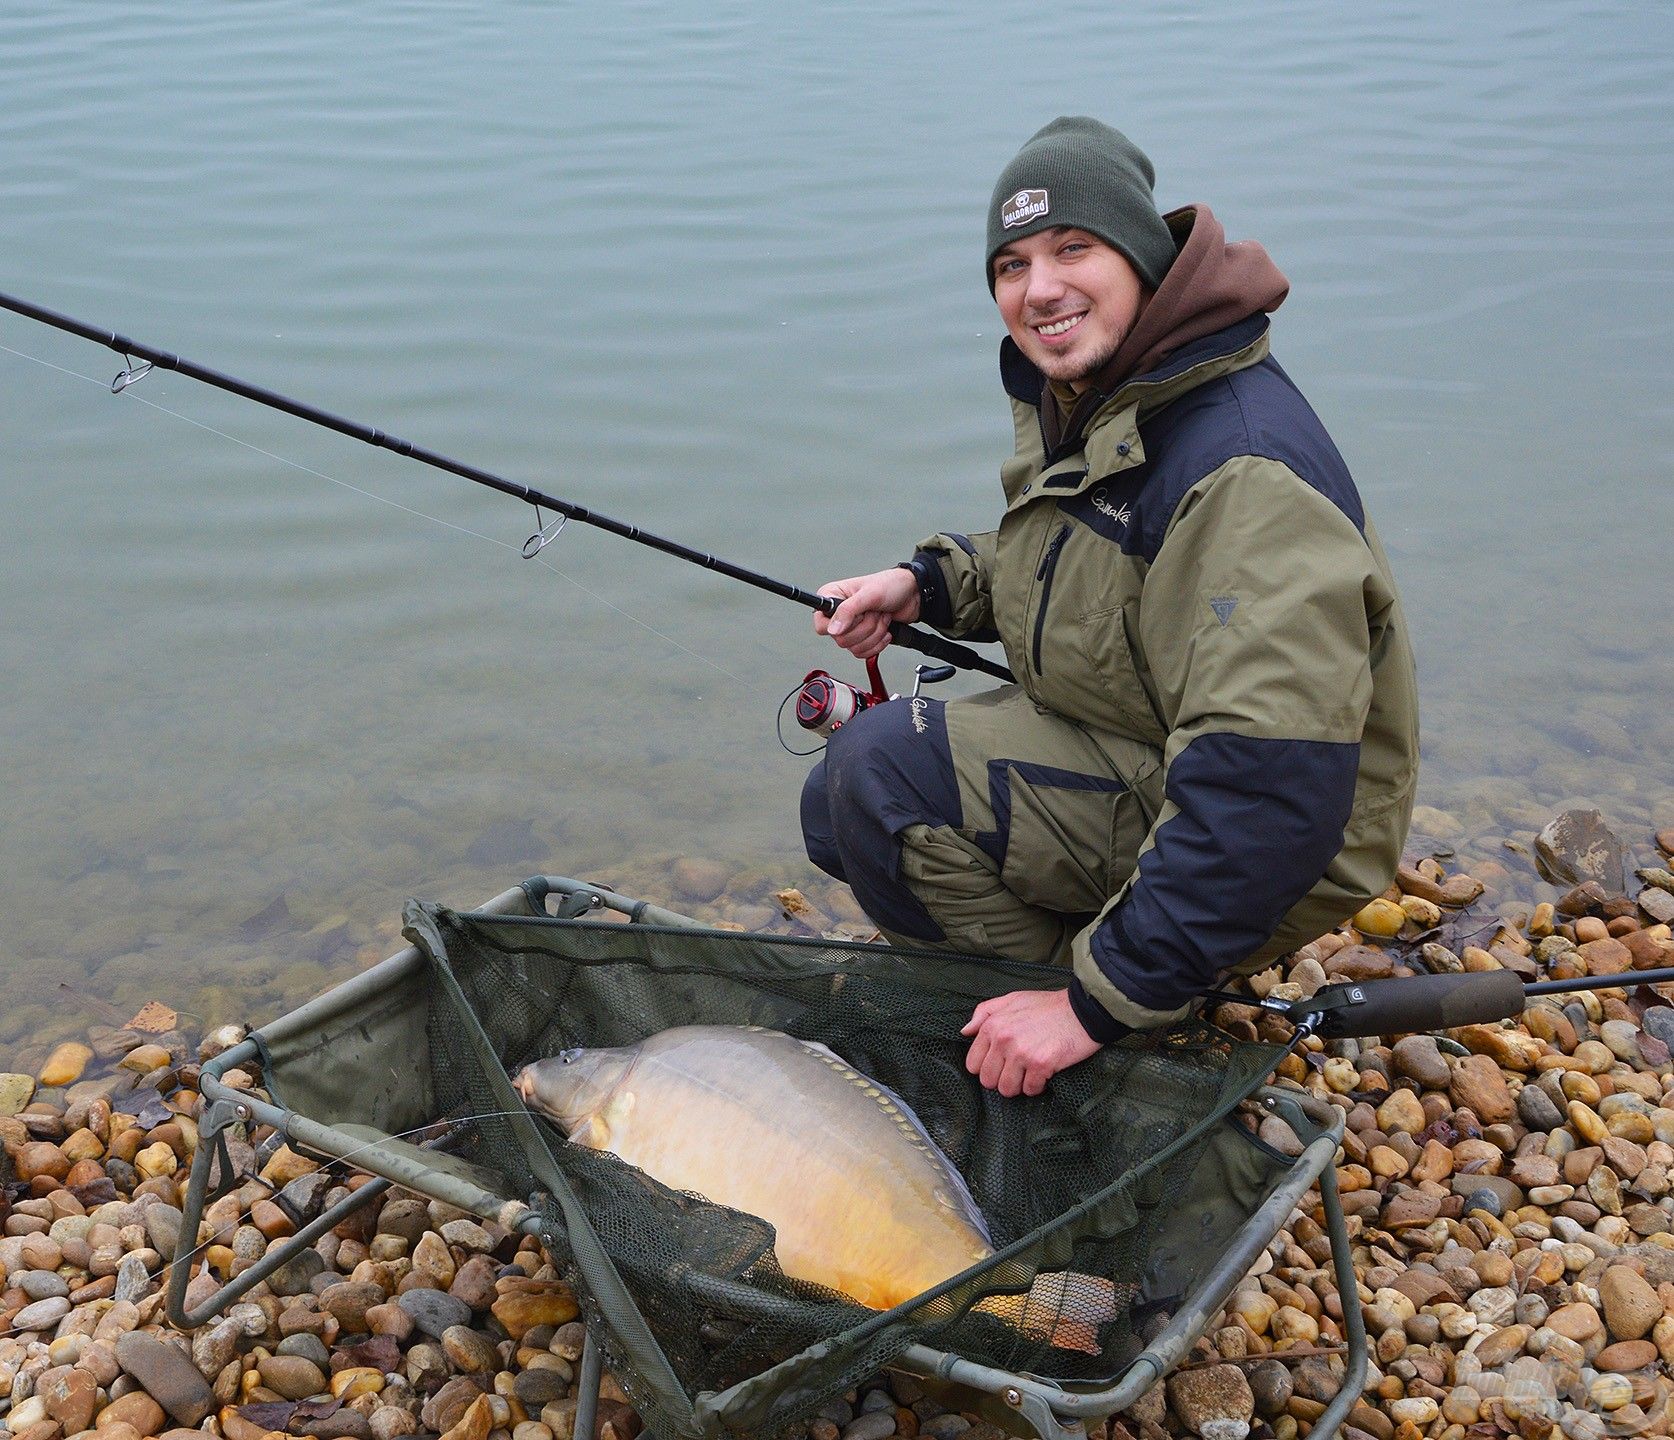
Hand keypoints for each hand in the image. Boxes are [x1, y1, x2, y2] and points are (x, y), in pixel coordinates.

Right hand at [813, 567, 920, 659]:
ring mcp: (851, 627)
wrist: (912, 596)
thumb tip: (833, 629)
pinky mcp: (862, 638)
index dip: (840, 625)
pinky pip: (863, 653)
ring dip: (874, 634)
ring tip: (881, 618)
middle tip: (874, 613)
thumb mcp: (869, 594)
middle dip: (865, 628)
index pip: (821, 625)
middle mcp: (839, 614)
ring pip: (853, 647)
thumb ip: (848, 610)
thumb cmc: (891, 586)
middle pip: (840, 640)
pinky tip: (884, 630)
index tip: (857, 617)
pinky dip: (877, 643)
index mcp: (833, 596)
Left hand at [961, 989, 1100, 1096]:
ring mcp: (1021, 1053)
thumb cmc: (1047, 1006)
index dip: (986, 1067)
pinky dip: (1037, 1086)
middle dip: (1001, 1079)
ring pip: (1007, 1089)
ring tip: (1029, 1073)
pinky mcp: (1041, 1064)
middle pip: (988, 1081)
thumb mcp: (1012, 999)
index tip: (1000, 1064)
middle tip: (1017, 1071)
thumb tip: (965, 1031)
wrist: (1082, 1010)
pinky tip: (1044, 1074)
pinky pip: (1030, 1090)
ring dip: (1019, 1085)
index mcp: (993, 1025)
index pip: (972, 1064)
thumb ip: (984, 1013)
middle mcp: (1003, 1040)